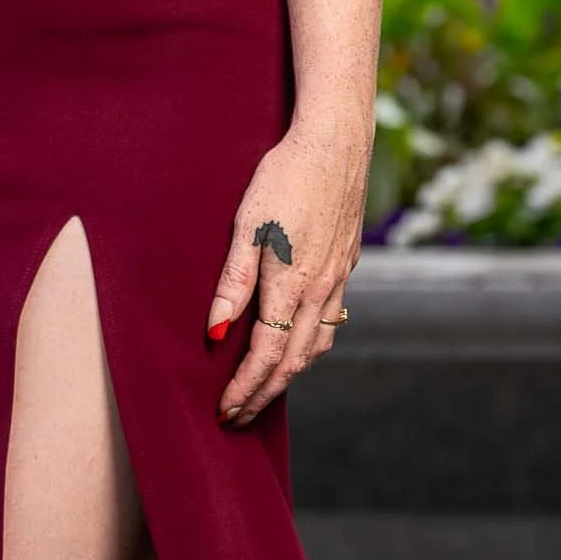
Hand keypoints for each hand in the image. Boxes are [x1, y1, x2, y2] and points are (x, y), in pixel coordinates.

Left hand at [206, 122, 364, 422]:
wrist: (336, 141)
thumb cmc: (284, 176)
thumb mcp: (247, 225)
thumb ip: (232, 283)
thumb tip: (214, 334)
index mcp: (294, 284)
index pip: (266, 356)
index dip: (244, 389)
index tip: (224, 412)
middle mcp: (322, 290)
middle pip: (292, 362)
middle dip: (264, 394)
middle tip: (237, 418)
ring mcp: (339, 279)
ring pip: (316, 345)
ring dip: (288, 375)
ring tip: (262, 390)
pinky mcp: (346, 265)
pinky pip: (330, 322)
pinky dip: (309, 346)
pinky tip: (296, 344)